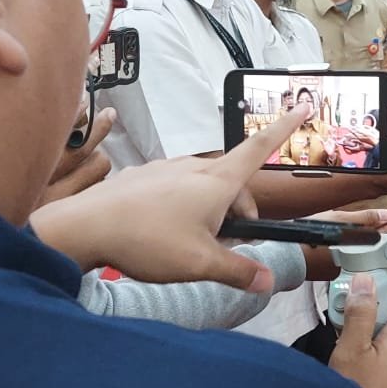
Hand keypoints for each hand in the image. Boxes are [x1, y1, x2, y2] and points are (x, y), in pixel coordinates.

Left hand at [30, 104, 313, 291]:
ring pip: (204, 185)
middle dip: (240, 209)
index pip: (260, 148)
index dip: (284, 128)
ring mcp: (165, 169)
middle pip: (233, 180)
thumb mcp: (200, 264)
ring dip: (211, 209)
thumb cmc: (146, 242)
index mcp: (216, 182)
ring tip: (193, 241)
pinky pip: (175, 187)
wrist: (84, 227)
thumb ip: (238, 271)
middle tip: (230, 245)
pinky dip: (183, 206)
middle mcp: (193, 168)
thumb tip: (268, 281)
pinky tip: (163, 231)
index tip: (302, 106)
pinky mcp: (142, 177)